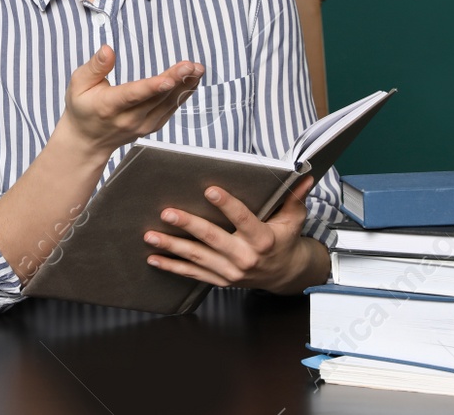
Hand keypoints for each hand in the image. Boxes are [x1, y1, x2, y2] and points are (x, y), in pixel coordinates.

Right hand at [57, 44, 203, 154]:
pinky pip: (170, 110)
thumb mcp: (78, 83)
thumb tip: (108, 49)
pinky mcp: (151, 127)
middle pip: (156, 99)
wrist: (87, 141)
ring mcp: (142, 125)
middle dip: (176, 81)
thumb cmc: (82, 107)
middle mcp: (128, 119)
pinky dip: (183, 95)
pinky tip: (192, 81)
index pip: (133, 96)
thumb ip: (95, 67)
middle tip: (192, 65)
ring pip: (167, 104)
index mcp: (108, 106)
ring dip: (184, 86)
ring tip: (197, 69)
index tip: (169, 79)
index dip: (152, 87)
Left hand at [142, 174, 324, 292]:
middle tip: (167, 212)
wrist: (285, 274)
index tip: (210, 189)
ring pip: (197, 257)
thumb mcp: (294, 218)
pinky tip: (154, 258)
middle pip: (212, 239)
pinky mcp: (220, 280)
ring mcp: (230, 272)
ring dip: (171, 246)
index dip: (227, 205)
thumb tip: (303, 173)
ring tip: (150, 235)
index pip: (243, 219)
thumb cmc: (286, 240)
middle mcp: (245, 258)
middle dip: (188, 224)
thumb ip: (294, 197)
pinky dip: (172, 267)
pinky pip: (192, 273)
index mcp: (262, 239)